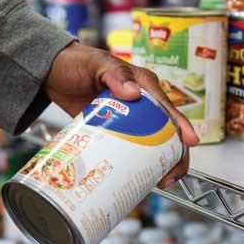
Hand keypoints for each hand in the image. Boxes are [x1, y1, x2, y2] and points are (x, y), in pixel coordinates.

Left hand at [45, 42, 198, 186]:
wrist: (53, 74)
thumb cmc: (77, 62)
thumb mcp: (98, 63)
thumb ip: (115, 74)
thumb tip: (133, 93)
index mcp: (143, 85)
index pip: (168, 108)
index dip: (182, 126)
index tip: (190, 142)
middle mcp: (140, 103)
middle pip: (165, 131)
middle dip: (173, 154)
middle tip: (168, 175)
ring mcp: (127, 119)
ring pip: (149, 143)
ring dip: (155, 162)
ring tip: (155, 181)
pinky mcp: (112, 129)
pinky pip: (127, 147)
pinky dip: (133, 162)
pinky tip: (132, 175)